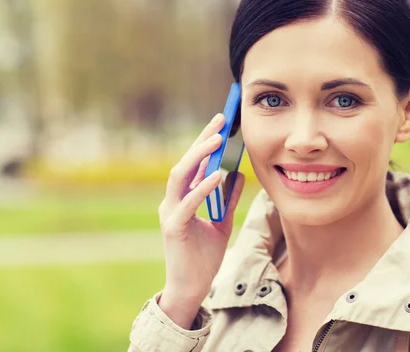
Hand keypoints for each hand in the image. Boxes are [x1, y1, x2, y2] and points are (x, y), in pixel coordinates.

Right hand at [157, 113, 244, 325]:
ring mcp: (170, 213)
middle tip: (220, 121)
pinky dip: (202, 187)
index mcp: (182, 199)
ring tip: (217, 140)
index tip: (222, 123)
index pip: (193, 164)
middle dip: (202, 140)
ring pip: (180, 176)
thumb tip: (239, 175)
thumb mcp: (221, 222)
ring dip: (198, 156)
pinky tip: (217, 174)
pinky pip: (187, 203)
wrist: (191, 288)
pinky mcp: (173, 228)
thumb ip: (227, 200)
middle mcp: (172, 201)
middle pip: (185, 163)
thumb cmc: (203, 257)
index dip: (205, 142)